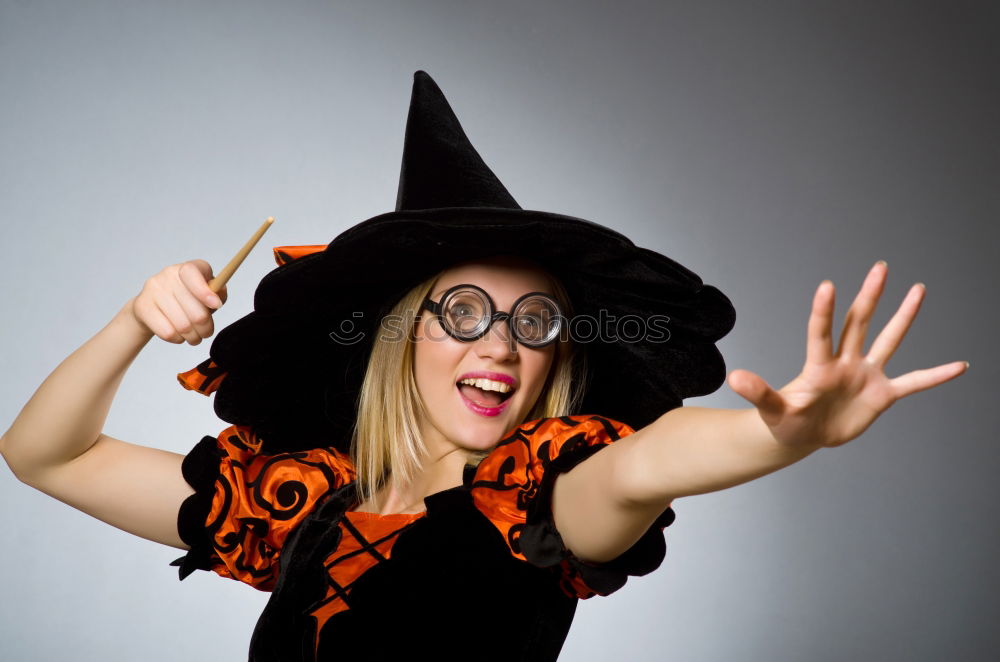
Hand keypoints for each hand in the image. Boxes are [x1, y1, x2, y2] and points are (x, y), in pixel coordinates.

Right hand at [129, 260, 227, 344]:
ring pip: (183, 325)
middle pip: (195, 311)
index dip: (206, 292)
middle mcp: (169, 274)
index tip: (216, 305)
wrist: (154, 307)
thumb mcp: (207, 293)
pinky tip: (179, 335)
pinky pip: (167, 332)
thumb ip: (218, 293)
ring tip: (194, 337)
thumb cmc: (187, 299)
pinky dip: (178, 339)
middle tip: (206, 332)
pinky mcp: (142, 306)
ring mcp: (153, 289)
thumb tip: (218, 298)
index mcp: (188, 268)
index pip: (193, 274)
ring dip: (193, 337)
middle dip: (206, 327)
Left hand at [727, 260, 966, 448]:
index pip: (821, 333)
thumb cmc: (785, 421)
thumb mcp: (772, 409)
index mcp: (819, 366)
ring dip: (904, 317)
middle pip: (859, 323)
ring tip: (918, 290)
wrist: (803, 435)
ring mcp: (865, 375)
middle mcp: (845, 363)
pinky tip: (959, 366)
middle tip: (880, 267)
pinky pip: (913, 382)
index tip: (827, 286)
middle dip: (870, 296)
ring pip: (888, 340)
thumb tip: (736, 377)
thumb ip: (758, 392)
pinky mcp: (881, 394)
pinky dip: (935, 376)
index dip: (823, 312)